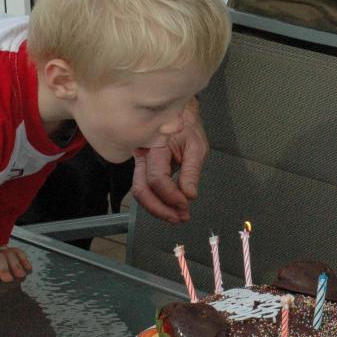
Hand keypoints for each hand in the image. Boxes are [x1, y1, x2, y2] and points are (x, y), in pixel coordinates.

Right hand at [132, 98, 208, 222]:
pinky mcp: (142, 169)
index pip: (157, 178)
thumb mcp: (197, 147)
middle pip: (142, 190)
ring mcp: (139, 163)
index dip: (171, 196)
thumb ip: (192, 172)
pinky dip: (156, 202)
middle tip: (180, 218)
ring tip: (177, 216)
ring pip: (140, 192)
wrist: (178, 117)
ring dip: (158, 209)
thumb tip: (189, 196)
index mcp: (156, 146)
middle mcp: (142, 156)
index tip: (186, 205)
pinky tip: (170, 208)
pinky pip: (144, 189)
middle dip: (160, 209)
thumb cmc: (188, 129)